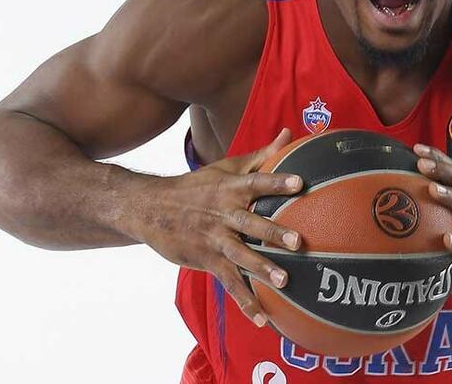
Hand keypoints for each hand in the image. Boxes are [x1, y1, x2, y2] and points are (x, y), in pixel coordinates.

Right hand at [138, 128, 302, 326]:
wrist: (150, 208)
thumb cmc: (197, 185)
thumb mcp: (226, 166)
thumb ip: (262, 155)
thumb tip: (290, 134)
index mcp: (231, 188)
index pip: (258, 182)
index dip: (278, 181)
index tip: (301, 182)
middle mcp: (224, 213)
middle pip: (252, 223)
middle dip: (274, 233)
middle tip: (298, 242)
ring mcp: (214, 238)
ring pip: (240, 255)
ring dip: (261, 269)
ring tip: (284, 282)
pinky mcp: (206, 260)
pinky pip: (228, 282)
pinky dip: (244, 300)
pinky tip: (261, 317)